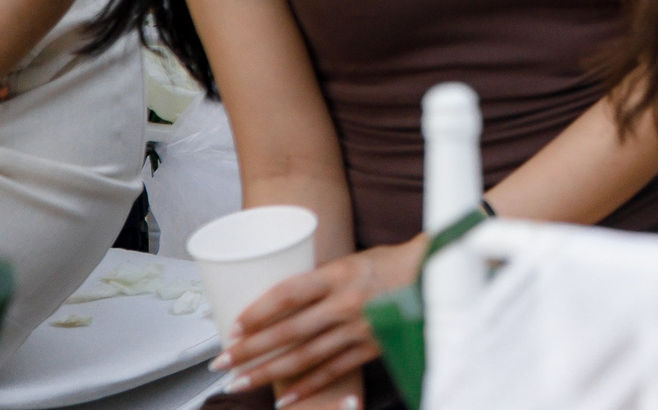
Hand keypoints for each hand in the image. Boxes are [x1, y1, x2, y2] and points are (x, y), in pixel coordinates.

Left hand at [216, 234, 424, 404]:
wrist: (437, 273)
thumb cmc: (391, 263)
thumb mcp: (353, 261)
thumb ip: (321, 281)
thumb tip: (281, 303)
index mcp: (340, 274)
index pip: (286, 295)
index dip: (256, 313)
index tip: (232, 328)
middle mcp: (346, 303)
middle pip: (287, 331)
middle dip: (249, 350)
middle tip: (220, 363)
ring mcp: (359, 329)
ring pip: (304, 357)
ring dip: (267, 372)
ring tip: (239, 383)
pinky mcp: (372, 348)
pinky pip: (332, 371)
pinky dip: (307, 387)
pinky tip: (285, 398)